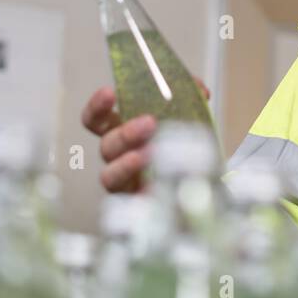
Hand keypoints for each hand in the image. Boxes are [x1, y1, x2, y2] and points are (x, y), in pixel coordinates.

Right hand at [80, 79, 211, 193]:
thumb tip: (200, 91)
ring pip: (110, 176)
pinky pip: (131, 203)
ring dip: (126, 164)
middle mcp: (119, 157)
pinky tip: (156, 187)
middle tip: (149, 123)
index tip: (109, 93)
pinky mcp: (138, 205)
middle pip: (107, 146)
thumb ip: (189, 97)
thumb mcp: (185, 114)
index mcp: (122, 131)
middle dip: (125, 134)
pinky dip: (141, 193)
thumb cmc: (179, 143)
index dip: (97, 107)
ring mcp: (126, 183)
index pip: (96, 120)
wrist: (199, 179)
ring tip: (150, 154)